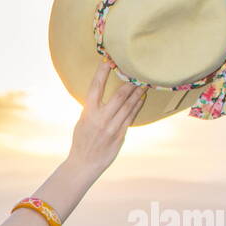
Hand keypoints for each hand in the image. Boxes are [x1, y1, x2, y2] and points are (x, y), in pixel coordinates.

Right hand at [67, 61, 146, 176]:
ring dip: (137, 93)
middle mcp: (100, 119)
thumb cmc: (81, 141)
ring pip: (128, 106)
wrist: (84, 164)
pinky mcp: (119, 136)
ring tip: (144, 83)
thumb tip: (98, 94)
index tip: (108, 61)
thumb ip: (91, 108)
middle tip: (136, 70)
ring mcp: (111, 128)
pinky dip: (137, 106)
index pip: (95, 88)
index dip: (102, 73)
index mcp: (88, 113)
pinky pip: (130, 117)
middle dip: (128, 82)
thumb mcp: (82, 122)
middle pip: (118, 96)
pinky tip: (141, 98)